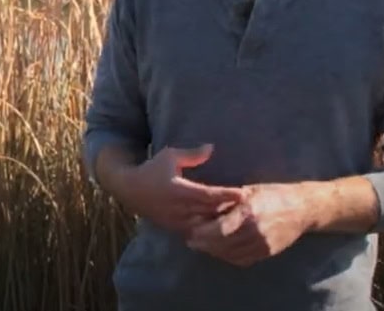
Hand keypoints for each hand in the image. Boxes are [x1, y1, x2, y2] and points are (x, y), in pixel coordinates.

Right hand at [114, 144, 246, 236]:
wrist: (130, 190)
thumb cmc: (152, 170)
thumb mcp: (169, 156)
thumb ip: (192, 155)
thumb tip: (212, 148)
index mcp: (180, 190)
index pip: (209, 195)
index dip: (228, 195)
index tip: (244, 193)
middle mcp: (180, 209)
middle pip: (211, 214)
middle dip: (231, 212)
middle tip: (252, 208)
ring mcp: (178, 222)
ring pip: (207, 227)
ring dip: (224, 224)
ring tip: (242, 220)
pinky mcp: (177, 229)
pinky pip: (199, 234)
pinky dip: (213, 233)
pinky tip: (225, 230)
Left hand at [185, 183, 312, 266]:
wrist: (303, 208)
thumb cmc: (273, 194)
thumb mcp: (248, 191)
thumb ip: (227, 201)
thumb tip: (204, 208)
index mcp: (249, 212)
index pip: (219, 229)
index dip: (202, 232)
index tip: (191, 230)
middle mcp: (255, 231)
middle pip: (222, 244)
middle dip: (204, 244)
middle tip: (191, 240)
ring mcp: (262, 244)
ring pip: (230, 254)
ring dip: (214, 251)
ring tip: (202, 245)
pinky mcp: (267, 253)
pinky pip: (242, 259)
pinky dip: (228, 256)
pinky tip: (220, 250)